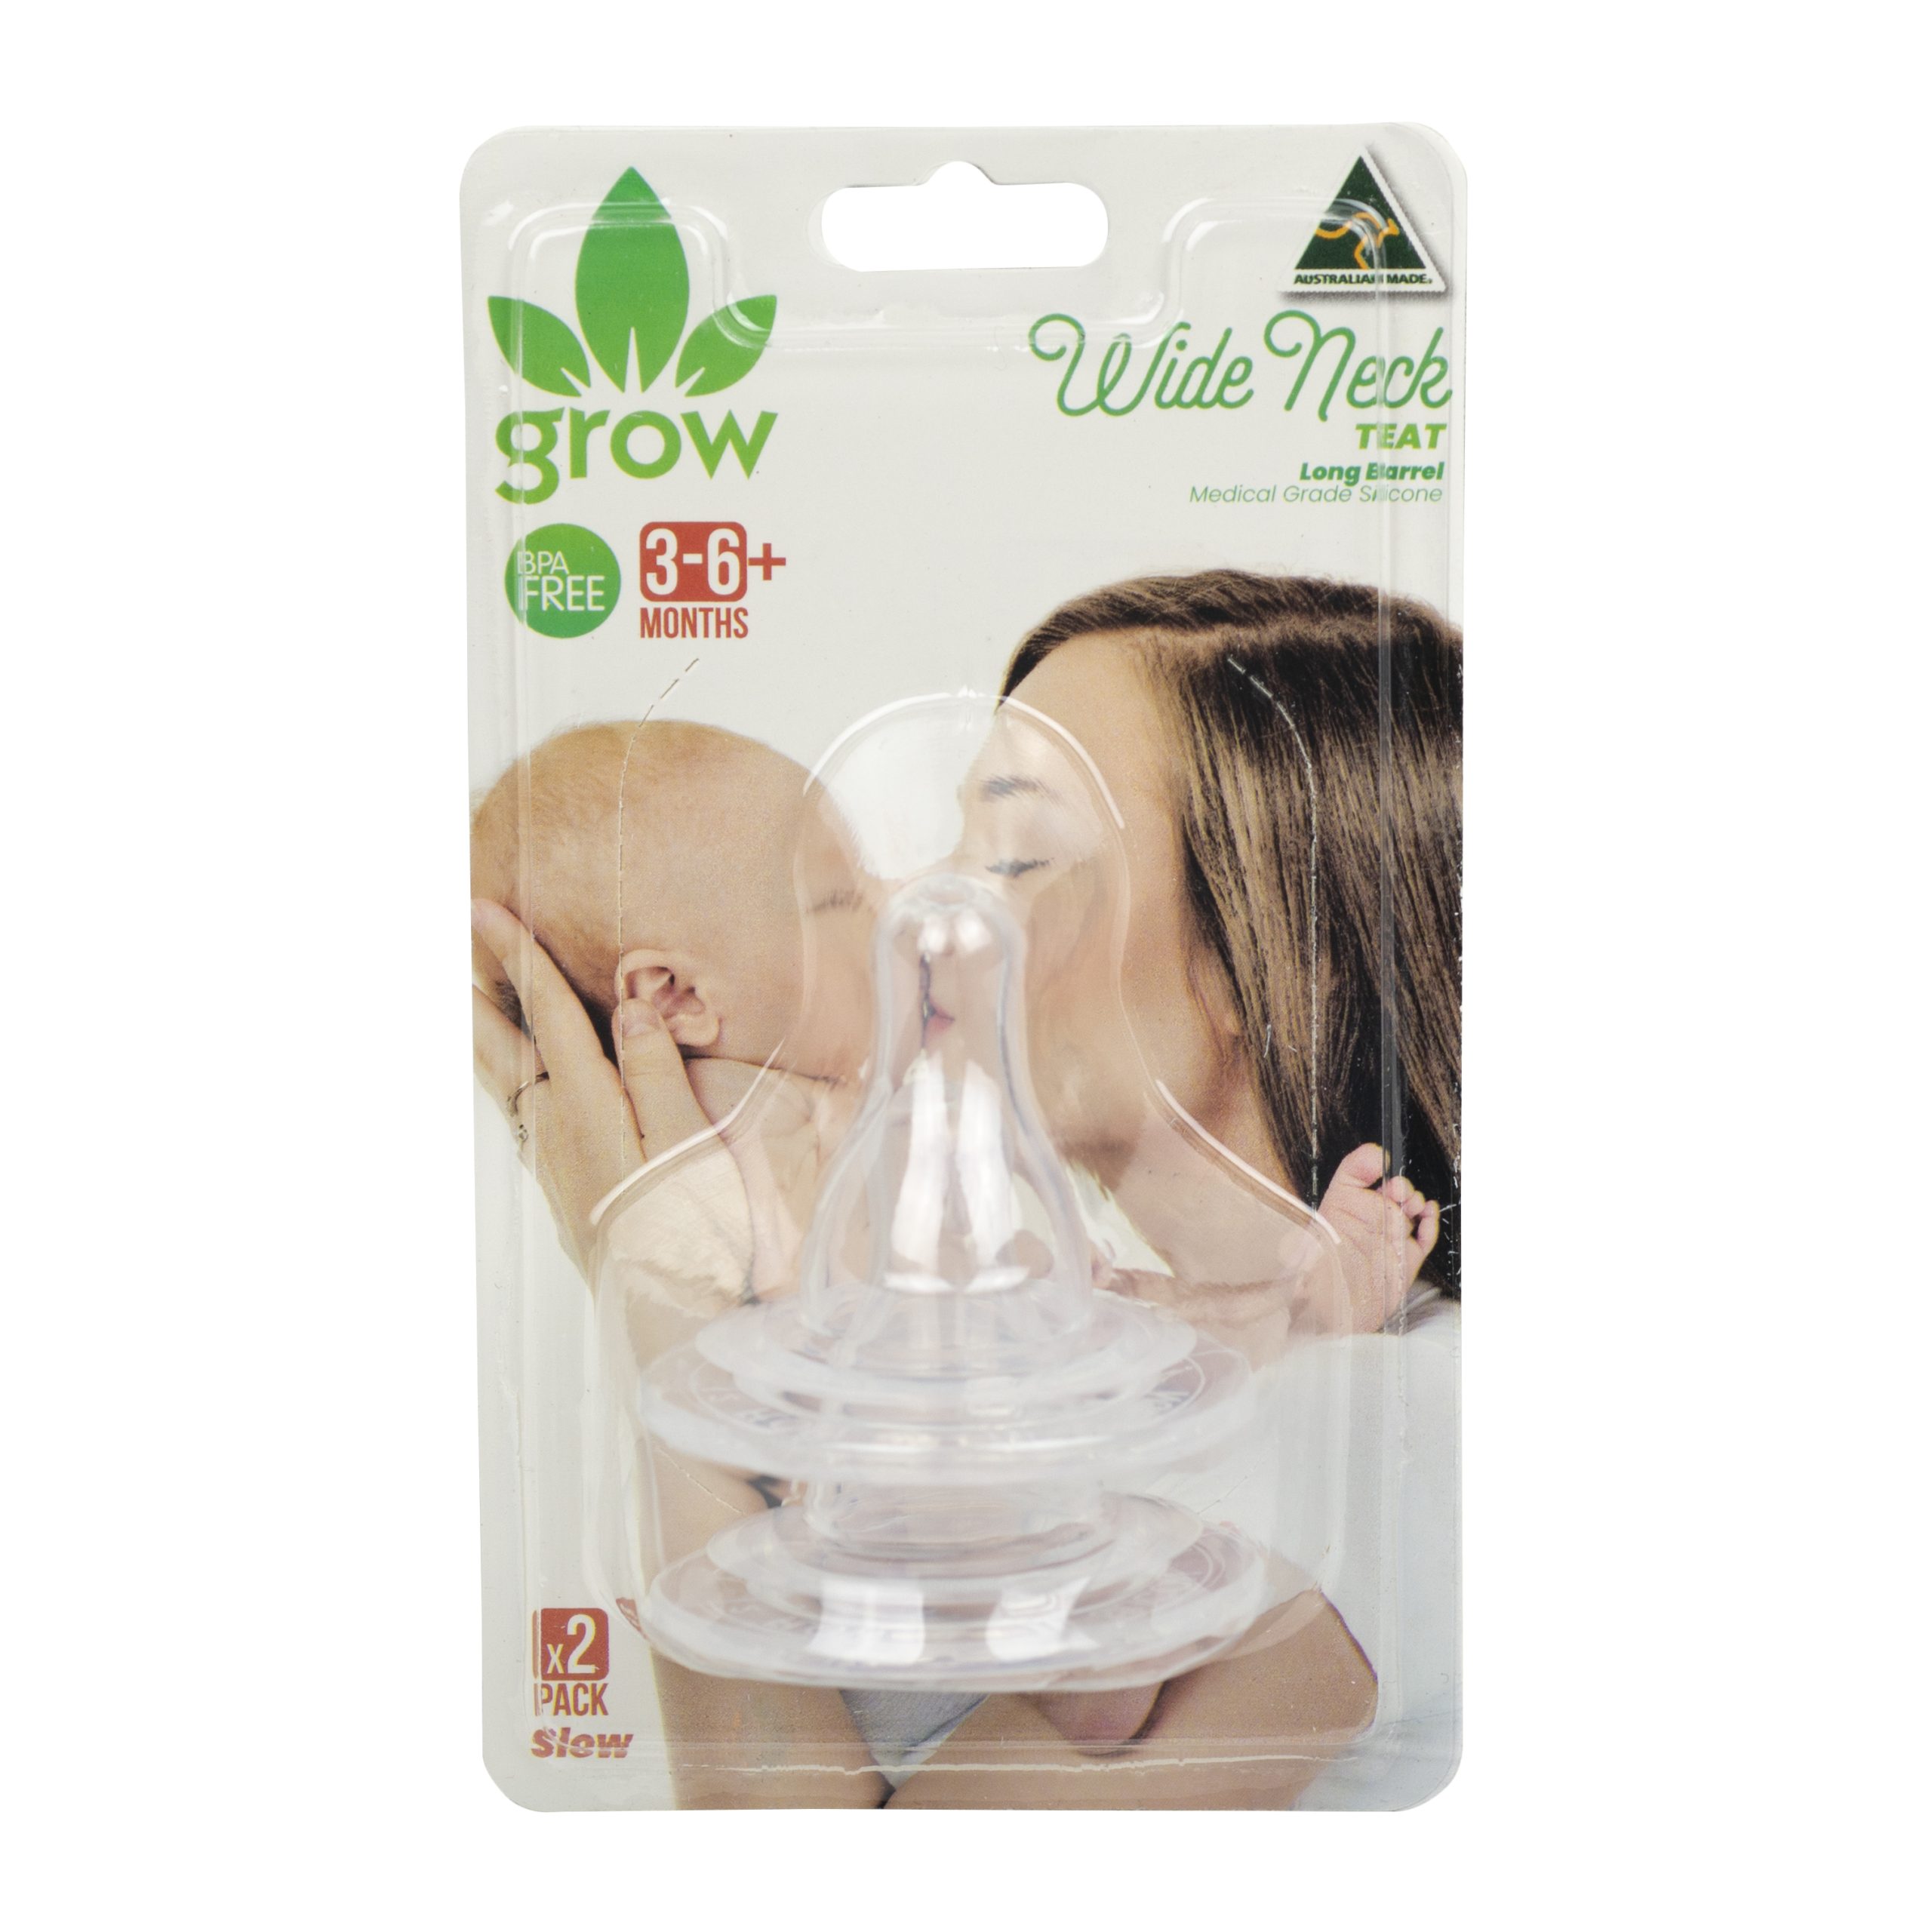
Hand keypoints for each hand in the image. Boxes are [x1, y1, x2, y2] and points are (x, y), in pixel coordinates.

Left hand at [471, 899, 709, 1278]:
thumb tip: (627, 1008)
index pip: (550, 1017)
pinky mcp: (568, 1186)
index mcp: (590, 1110)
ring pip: (507, 1079)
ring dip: (486, 1029)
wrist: (677, 1324)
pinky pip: (524, 1109)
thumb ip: (656, 1072)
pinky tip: (518, 1076)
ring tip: (468, 992)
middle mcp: (559, 1131)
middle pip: (506, 1045)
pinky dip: (508, 1073)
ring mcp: (557, 1161)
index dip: (521, 960)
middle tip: (453, 936)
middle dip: (480, 987)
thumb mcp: (688, 1145)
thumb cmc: (695, 1237)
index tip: (488, 910)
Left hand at [1317, 1142, 1440, 1331]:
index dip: (1369, 1162)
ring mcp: (1388, 1237)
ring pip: (1410, 1207)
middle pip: (1390, 1188)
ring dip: (1415, 1199)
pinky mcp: (1406, 1257)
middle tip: (1398, 1191)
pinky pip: (1424, 1234)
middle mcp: (1367, 1219)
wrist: (1333, 1319)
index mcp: (1341, 1207)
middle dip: (1399, 1184)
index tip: (1379, 1161)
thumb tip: (1324, 1208)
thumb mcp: (1307, 1248)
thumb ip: (1311, 1230)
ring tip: (1411, 1204)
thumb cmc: (1314, 1282)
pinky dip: (1430, 1222)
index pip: (1355, 1174)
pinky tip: (1425, 1215)